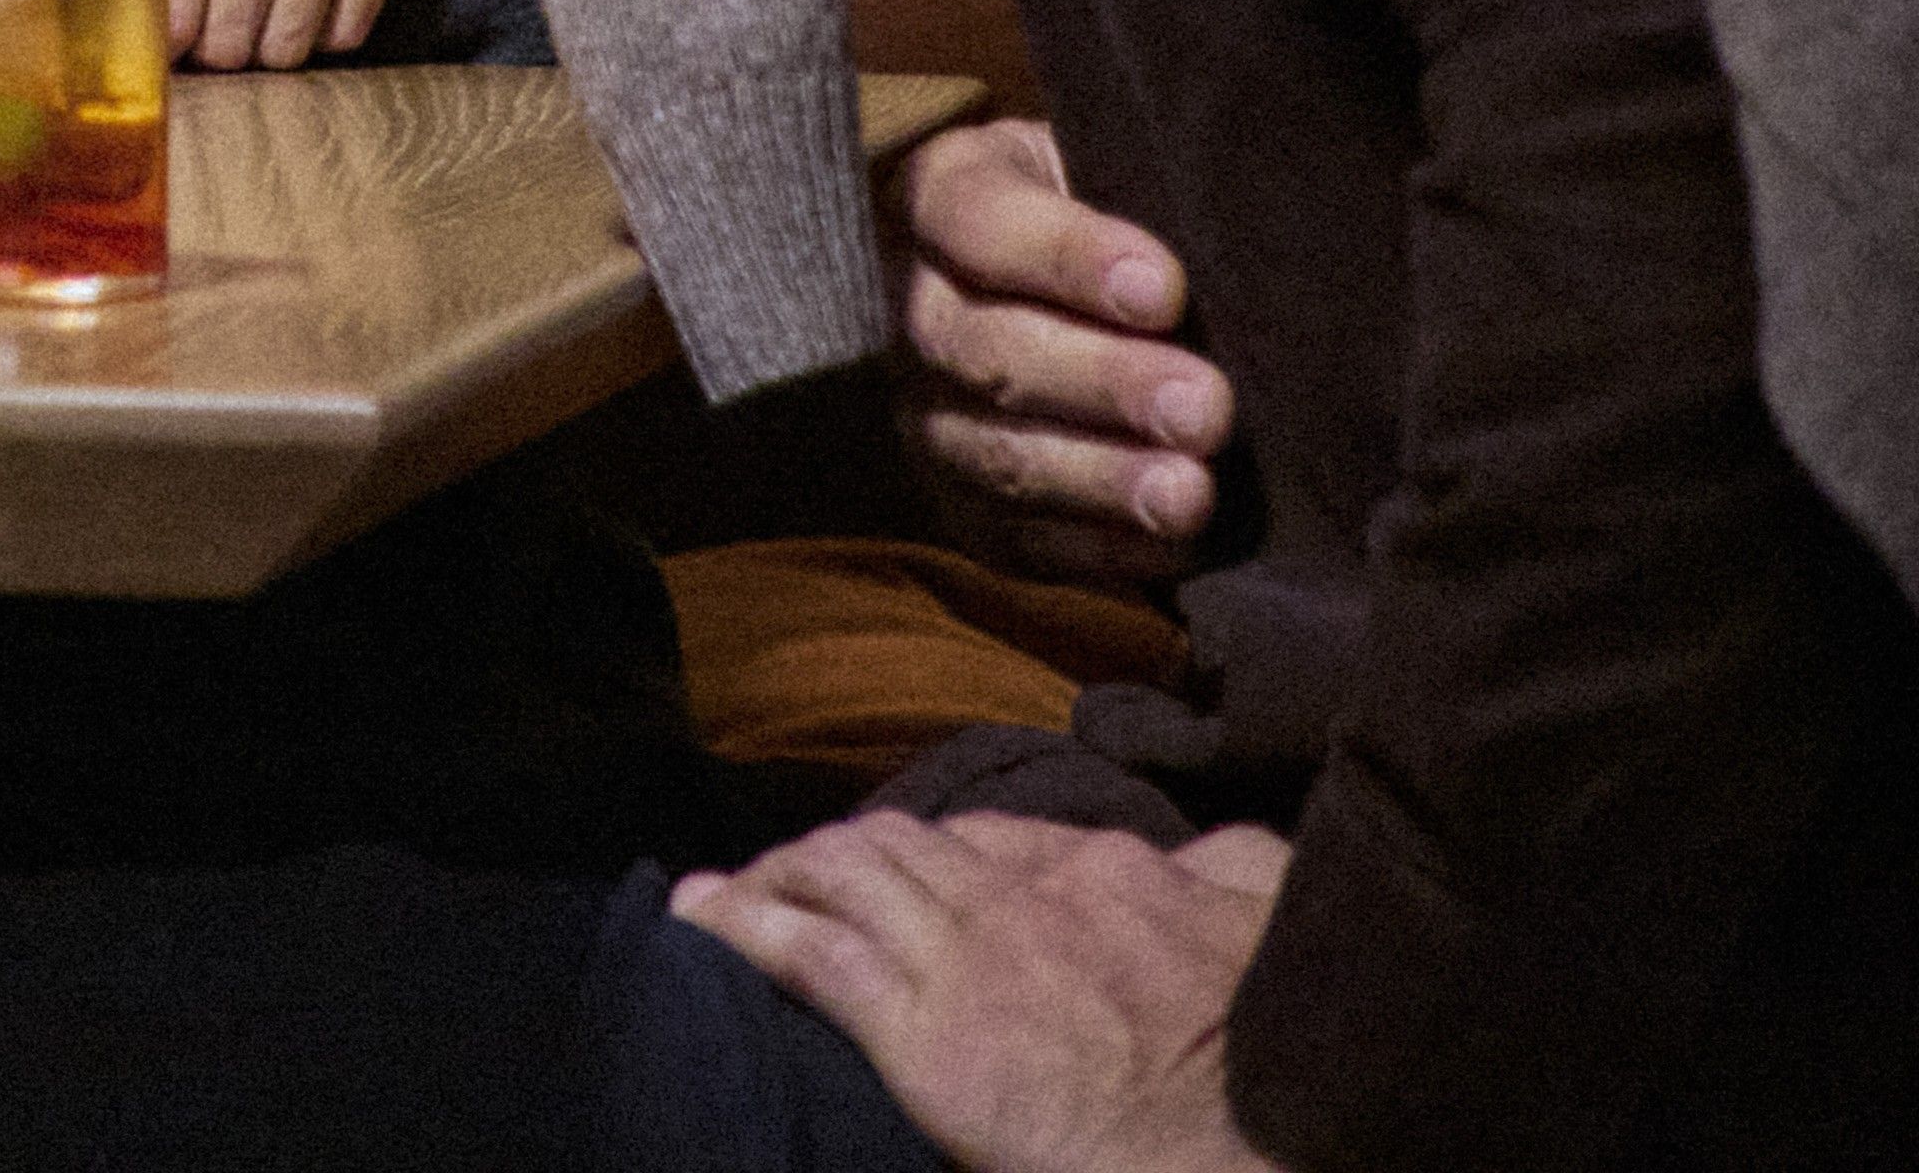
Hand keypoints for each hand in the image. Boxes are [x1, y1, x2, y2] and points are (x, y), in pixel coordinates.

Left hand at [167, 0, 441, 69]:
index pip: (171, 8)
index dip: (165, 42)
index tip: (163, 44)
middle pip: (227, 38)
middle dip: (214, 50)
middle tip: (210, 39)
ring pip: (287, 43)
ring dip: (266, 48)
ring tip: (255, 27)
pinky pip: (350, 25)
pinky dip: (324, 34)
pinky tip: (307, 9)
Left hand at [670, 811, 1287, 1172]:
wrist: (1248, 1146)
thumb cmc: (1275, 1058)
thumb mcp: (1278, 928)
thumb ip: (1246, 873)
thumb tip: (1225, 846)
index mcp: (1104, 872)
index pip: (989, 837)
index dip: (929, 847)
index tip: (896, 862)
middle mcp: (1022, 892)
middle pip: (902, 846)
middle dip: (836, 853)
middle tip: (790, 873)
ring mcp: (967, 955)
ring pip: (844, 878)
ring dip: (780, 875)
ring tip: (732, 888)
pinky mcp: (923, 1031)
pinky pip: (811, 956)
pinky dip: (745, 928)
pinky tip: (700, 918)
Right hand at [893, 120, 1233, 574]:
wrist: (1064, 291)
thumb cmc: (1106, 209)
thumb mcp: (1103, 162)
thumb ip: (1142, 189)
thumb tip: (1222, 232)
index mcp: (942, 198)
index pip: (982, 223)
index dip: (1069, 257)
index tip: (1167, 289)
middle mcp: (913, 308)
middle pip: (987, 350)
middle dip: (1103, 383)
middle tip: (1206, 406)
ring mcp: (927, 414)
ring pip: (996, 454)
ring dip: (1100, 478)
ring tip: (1190, 493)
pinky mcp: (963, 505)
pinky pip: (1018, 538)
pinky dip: (1098, 547)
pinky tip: (1172, 541)